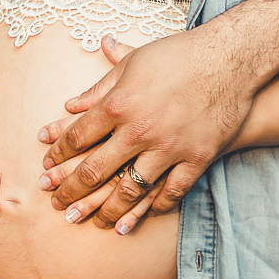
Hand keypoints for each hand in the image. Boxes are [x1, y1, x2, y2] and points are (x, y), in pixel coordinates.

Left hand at [37, 20, 260, 228]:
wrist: (231, 58)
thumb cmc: (179, 54)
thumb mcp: (134, 61)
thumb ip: (100, 86)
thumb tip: (70, 104)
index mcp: (119, 103)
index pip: (78, 136)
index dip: (59, 154)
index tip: (48, 166)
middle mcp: (139, 130)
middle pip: (96, 170)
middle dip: (72, 191)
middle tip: (58, 205)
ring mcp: (168, 147)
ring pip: (131, 190)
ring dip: (110, 210)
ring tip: (98, 223)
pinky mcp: (196, 157)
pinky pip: (172, 192)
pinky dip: (157, 206)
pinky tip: (145, 214)